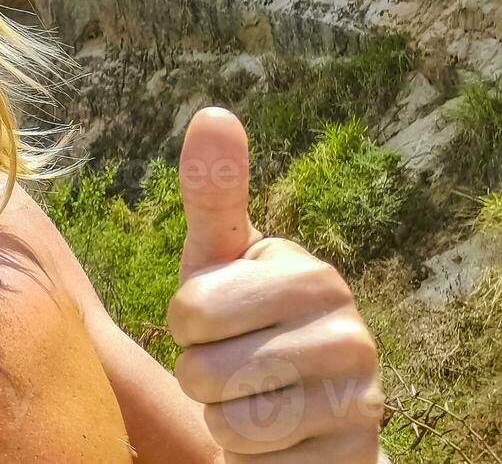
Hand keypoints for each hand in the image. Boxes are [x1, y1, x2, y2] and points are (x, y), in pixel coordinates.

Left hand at [168, 107, 386, 461]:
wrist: (302, 420)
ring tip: (251, 400)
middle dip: (200, 375)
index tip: (214, 319)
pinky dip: (251, 457)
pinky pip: (258, 462)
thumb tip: (214, 113)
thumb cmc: (245, 324)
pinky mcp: (351, 457)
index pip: (192, 308)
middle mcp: (351, 334)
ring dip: (223, 418)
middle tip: (230, 366)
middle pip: (206, 368)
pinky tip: (275, 440)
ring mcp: (358, 401)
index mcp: (312, 276)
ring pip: (231, 419)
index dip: (185, 324)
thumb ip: (214, 193)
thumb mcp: (220, 259)